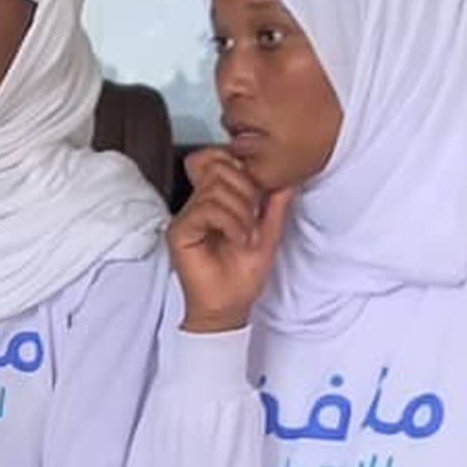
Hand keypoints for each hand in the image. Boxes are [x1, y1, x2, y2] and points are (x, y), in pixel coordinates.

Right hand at [169, 148, 293, 332]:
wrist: (228, 306)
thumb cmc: (241, 276)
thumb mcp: (268, 232)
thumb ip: (275, 204)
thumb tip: (286, 178)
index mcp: (213, 201)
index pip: (216, 160)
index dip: (238, 166)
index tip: (258, 193)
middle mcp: (196, 205)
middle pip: (219, 169)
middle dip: (247, 190)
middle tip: (254, 219)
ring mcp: (186, 218)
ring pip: (216, 189)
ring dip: (242, 212)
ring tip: (247, 235)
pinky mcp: (180, 232)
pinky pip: (207, 210)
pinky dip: (231, 223)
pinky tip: (237, 239)